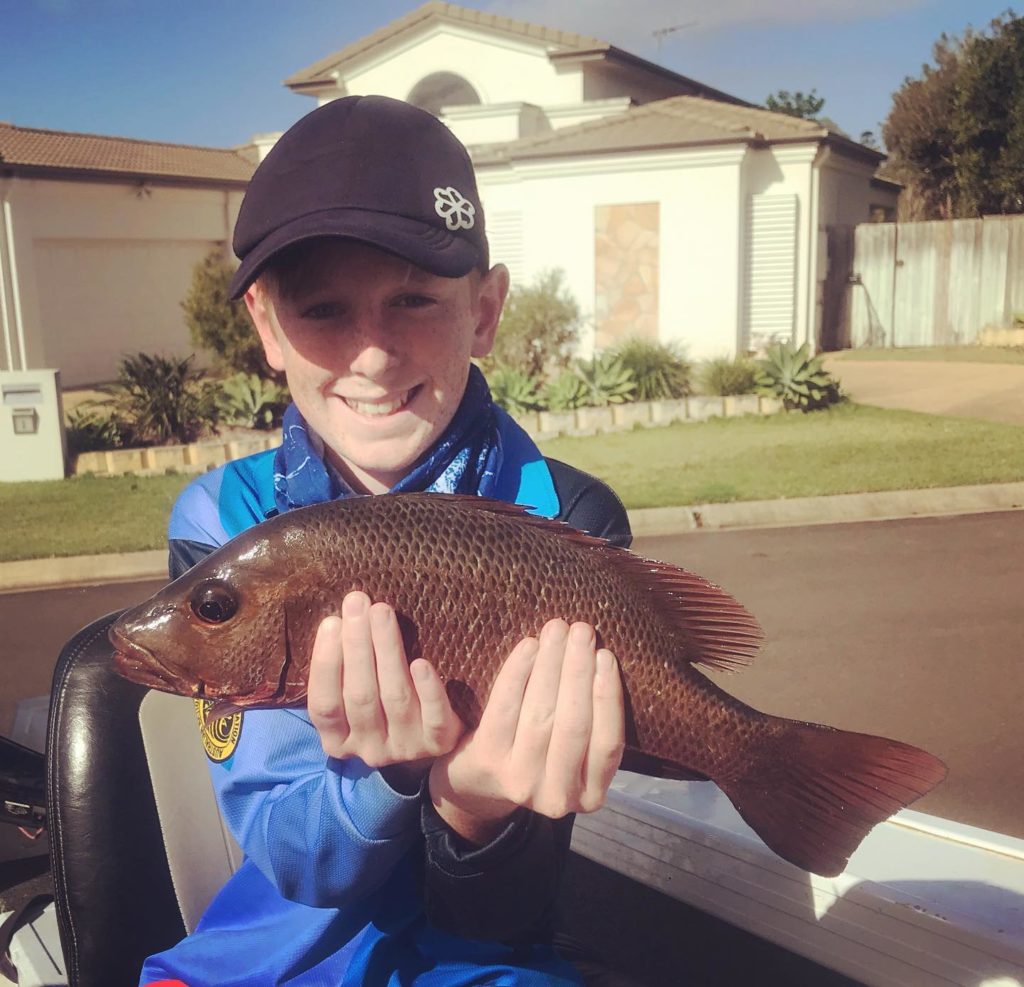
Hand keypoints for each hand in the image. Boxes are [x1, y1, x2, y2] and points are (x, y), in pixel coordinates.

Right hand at [307, 592, 464, 786]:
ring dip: (387, 650)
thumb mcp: (356, 692)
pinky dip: (427, 689)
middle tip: (357, 602)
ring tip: (382, 611)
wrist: (435, 736)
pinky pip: (434, 718)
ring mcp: (405, 748)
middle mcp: (369, 749)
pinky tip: (421, 662)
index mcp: (338, 740)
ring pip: (395, 696)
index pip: (325, 705)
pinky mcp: (438, 742)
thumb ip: (344, 667)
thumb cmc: (384, 702)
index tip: (331, 622)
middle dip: (357, 645)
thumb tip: (340, 617)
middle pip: (360, 695)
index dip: (326, 663)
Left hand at [428, 619, 624, 843]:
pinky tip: (528, 646)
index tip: (606, 655)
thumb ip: (596, 719)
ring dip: (551, 666)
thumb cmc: (539, 752)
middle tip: (582, 629)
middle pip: (573, 725)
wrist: (479, 780)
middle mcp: (558, 797)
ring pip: (541, 715)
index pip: (608, 743)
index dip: (608, 698)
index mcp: (591, 794)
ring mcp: (521, 782)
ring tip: (558, 630)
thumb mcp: (575, 754)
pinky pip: (505, 710)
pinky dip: (517, 674)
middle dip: (578, 672)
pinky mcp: (489, 761)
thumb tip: (604, 657)